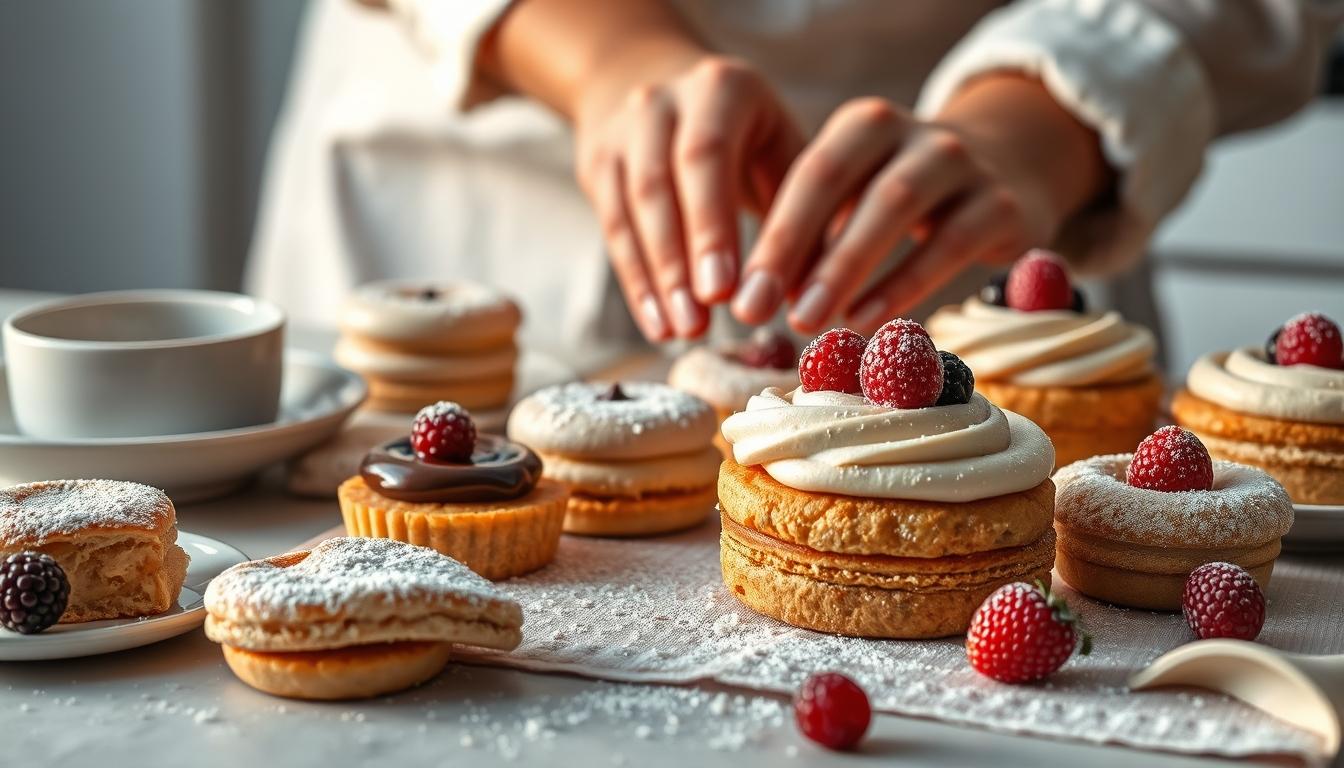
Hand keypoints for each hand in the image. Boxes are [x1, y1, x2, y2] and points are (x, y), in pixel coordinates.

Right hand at [574, 55, 803, 340]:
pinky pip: (613, 228)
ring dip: (657, 277)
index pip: (709, 154)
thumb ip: (807, 213)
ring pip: (631, 209)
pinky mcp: (599, 163)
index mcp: (722, 88)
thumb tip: (819, 294)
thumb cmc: (748, 135)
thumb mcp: (783, 150)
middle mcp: (663, 102)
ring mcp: (623, 132)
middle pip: (661, 183)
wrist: (660, 81)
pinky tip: (658, 324)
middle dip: (679, 257)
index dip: (713, 223)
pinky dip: (637, 281)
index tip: (726, 290)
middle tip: (699, 323)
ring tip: (682, 332)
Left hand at [732, 75, 1108, 332]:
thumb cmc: (905, 201)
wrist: (1011, 172)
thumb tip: (756, 298)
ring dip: (843, 267)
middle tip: (753, 310)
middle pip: (837, 179)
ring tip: (805, 319)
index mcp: (862, 126)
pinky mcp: (1001, 203)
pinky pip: (949, 243)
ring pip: (893, 205)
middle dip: (790, 248)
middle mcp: (910, 131)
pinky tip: (866, 319)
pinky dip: (904, 283)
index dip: (769, 234)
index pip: (805, 173)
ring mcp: (960, 161)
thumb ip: (814, 241)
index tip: (735, 293)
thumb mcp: (857, 204)